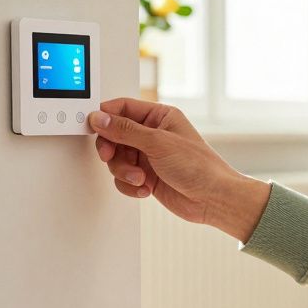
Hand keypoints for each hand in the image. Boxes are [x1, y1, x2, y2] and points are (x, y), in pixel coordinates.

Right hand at [88, 98, 269, 240]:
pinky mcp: (147, 176)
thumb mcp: (158, 142)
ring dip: (123, 171)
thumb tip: (100, 119)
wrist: (213, 199)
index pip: (123, 108)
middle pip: (114, 135)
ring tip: (139, 178)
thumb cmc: (199, 167)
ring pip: (117, 159)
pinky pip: (123, 178)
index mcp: (160, 116)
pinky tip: (145, 188)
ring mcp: (149, 156)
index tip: (94, 127)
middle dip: (112, 149)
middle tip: (110, 156)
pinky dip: (130, 185)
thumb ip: (125, 130)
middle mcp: (153, 134)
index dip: (106, 117)